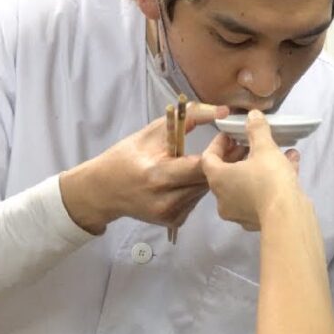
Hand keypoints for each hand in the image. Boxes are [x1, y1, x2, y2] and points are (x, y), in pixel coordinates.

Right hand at [59, 103, 231, 233]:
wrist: (103, 191)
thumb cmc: (126, 157)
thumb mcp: (152, 133)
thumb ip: (187, 119)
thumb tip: (222, 111)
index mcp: (158, 175)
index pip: (201, 166)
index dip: (218, 151)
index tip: (225, 137)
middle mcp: (166, 200)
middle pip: (208, 180)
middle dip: (221, 162)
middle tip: (230, 146)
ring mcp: (170, 214)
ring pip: (205, 191)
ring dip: (210, 175)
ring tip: (211, 160)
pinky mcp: (174, 222)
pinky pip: (197, 201)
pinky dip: (198, 188)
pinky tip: (190, 178)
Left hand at [201, 110, 300, 230]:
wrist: (287, 216)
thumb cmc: (269, 177)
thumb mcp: (265, 148)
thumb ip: (257, 130)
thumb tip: (252, 115)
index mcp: (218, 178)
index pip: (208, 158)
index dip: (219, 143)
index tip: (232, 135)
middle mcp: (222, 198)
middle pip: (227, 172)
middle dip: (244, 155)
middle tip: (256, 144)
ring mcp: (238, 212)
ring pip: (247, 184)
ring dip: (262, 167)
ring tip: (283, 154)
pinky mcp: (255, 220)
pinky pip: (259, 196)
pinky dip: (270, 183)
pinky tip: (291, 170)